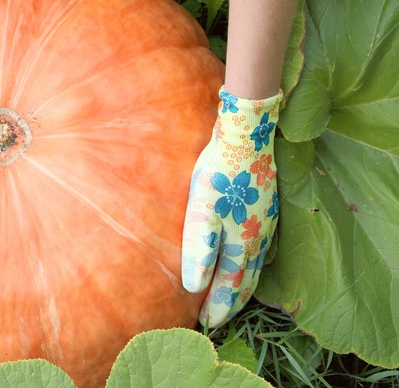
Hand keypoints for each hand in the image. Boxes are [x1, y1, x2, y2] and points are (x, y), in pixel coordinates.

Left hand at [181, 87, 281, 326]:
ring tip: (233, 299)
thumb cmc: (219, 175)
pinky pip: (261, 249)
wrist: (247, 138)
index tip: (207, 324)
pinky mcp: (267, 211)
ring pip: (256, 267)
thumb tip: (195, 286)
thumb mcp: (201, 210)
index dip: (218, 306)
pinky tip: (249, 263)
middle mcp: (257, 240)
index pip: (230, 286)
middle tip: (218, 320)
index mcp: (241, 244)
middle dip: (232, 303)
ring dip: (244, 286)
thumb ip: (200, 248)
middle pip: (246, 282)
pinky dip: (253, 266)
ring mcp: (266, 225)